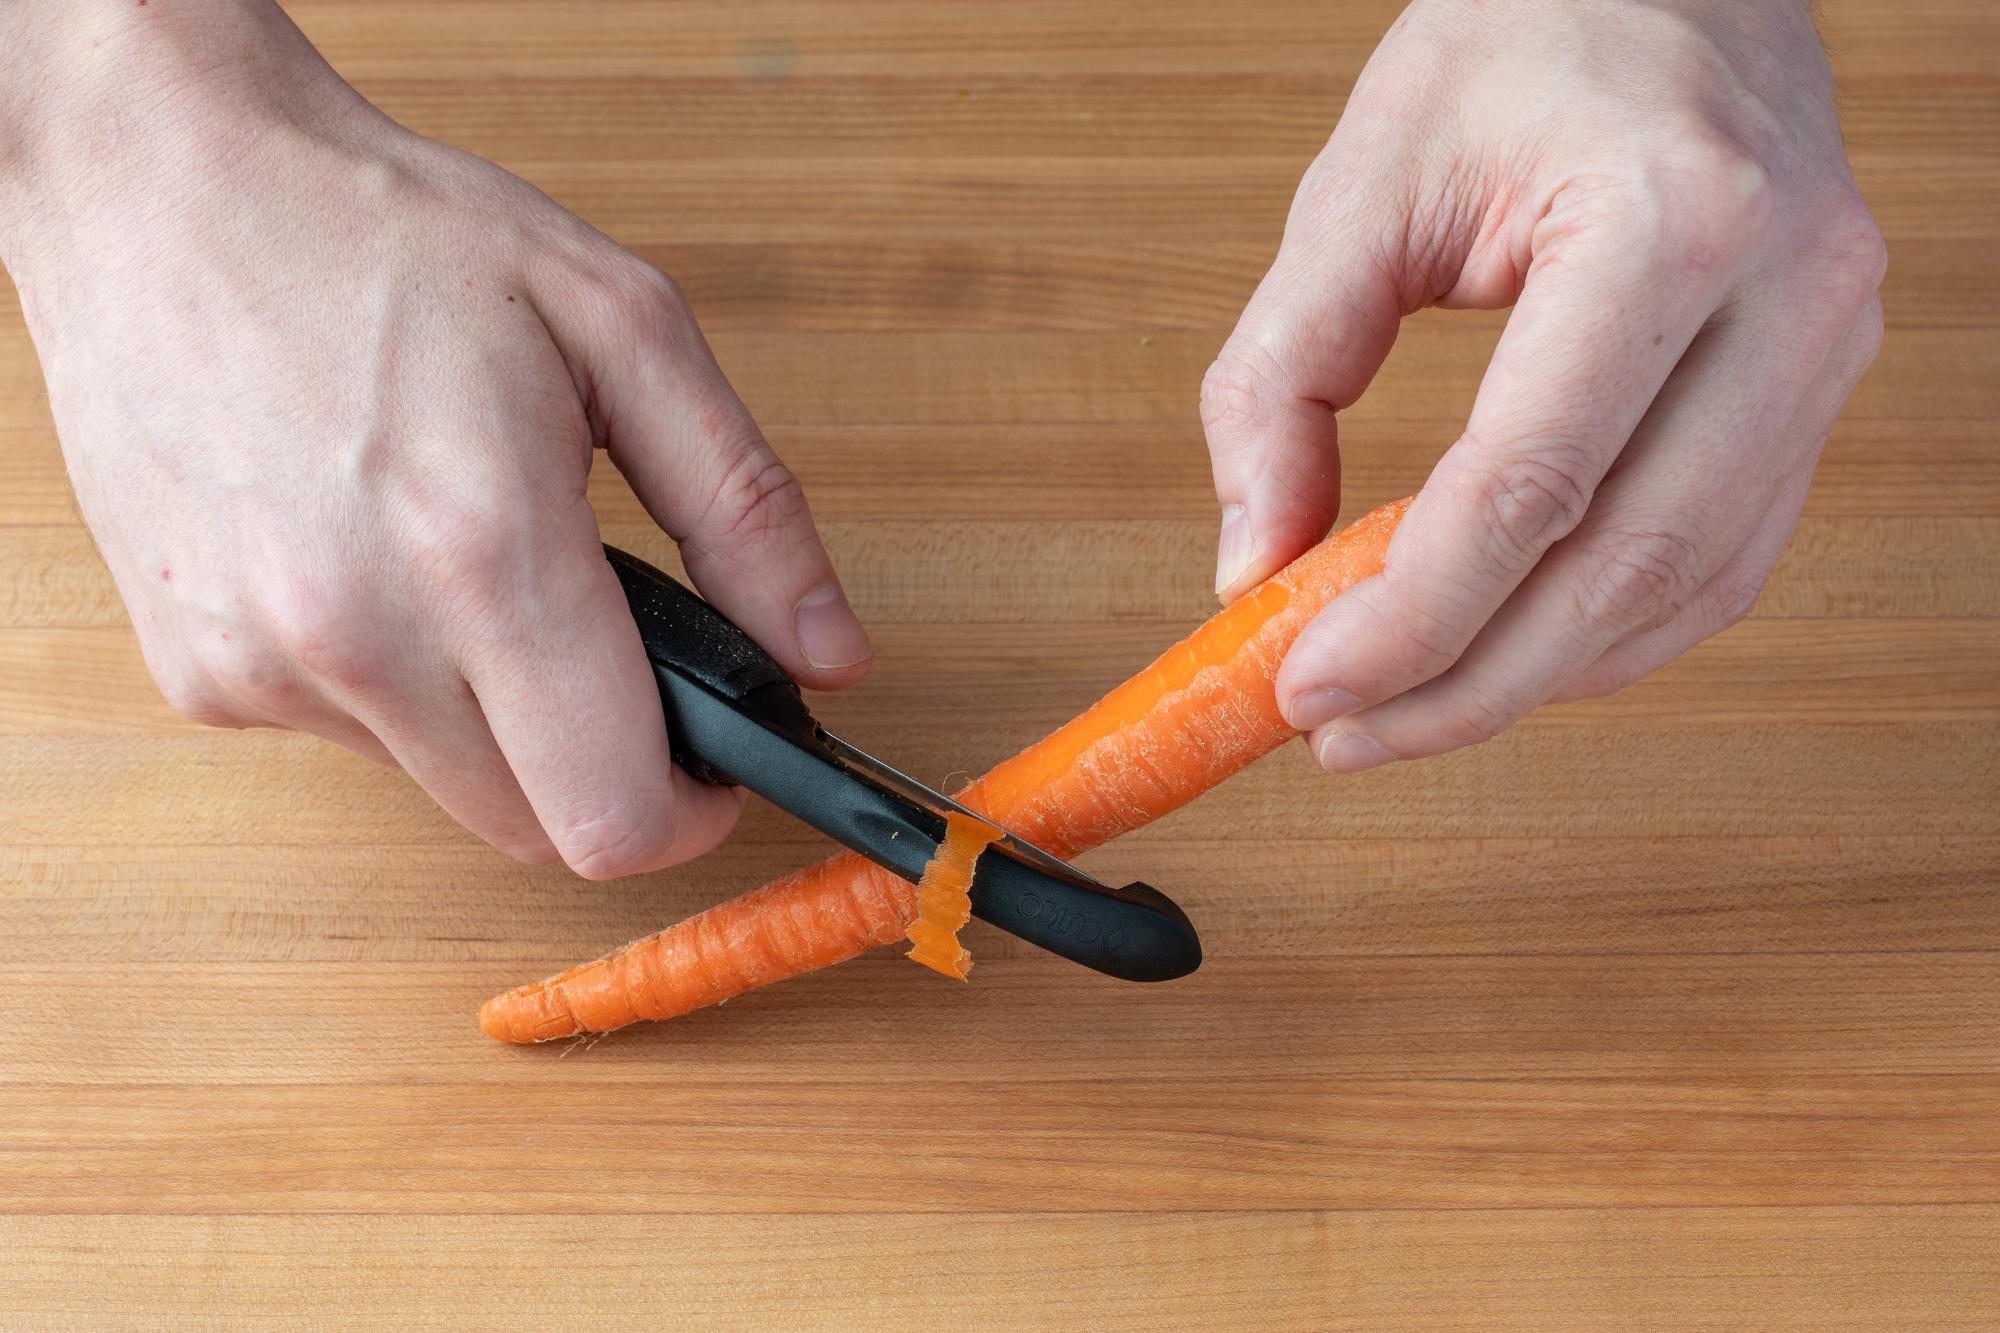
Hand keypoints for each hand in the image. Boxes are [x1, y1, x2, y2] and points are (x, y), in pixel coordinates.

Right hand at [2, 1, 871, 874]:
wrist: (164, 187)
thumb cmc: (392, 236)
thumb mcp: (622, 329)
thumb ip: (744, 511)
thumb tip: (829, 654)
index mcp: (484, 548)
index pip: (613, 815)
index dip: (691, 811)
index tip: (715, 762)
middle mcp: (357, 634)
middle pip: (538, 831)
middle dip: (608, 771)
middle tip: (619, 657)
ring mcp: (263, 666)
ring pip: (449, 790)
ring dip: (504, 727)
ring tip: (485, 571)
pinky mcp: (199, 672)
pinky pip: (353, 740)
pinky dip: (403, 687)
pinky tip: (383, 563)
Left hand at [1201, 0, 1884, 771]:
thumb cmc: (1522, 43)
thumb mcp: (1359, 188)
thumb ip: (1281, 379)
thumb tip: (1253, 566)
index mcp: (1665, 221)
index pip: (1531, 483)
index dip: (1413, 617)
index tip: (1305, 684)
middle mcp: (1784, 294)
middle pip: (1622, 567)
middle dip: (1468, 684)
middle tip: (1344, 733)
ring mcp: (1829, 348)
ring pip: (1684, 589)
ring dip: (1534, 679)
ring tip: (1403, 712)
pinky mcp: (1823, 389)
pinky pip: (1722, 562)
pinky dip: (1609, 634)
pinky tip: (1510, 655)